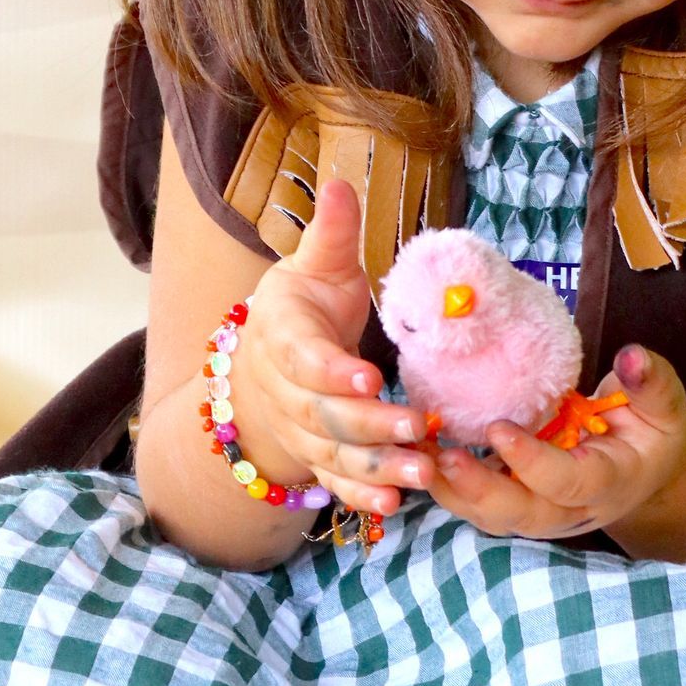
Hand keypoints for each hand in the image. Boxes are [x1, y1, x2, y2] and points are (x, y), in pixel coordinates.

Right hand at [232, 178, 434, 518]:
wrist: (263, 363)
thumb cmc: (301, 308)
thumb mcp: (314, 265)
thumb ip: (331, 233)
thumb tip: (342, 180)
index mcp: (281, 335)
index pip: (302, 357)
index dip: (331, 371)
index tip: (370, 377)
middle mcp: (282, 390)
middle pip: (321, 414)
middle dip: (368, 424)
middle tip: (417, 426)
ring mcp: (297, 430)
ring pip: (332, 454)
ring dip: (375, 467)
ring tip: (422, 473)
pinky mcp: (315, 458)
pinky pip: (334, 482)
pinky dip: (360, 496)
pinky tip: (394, 505)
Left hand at [429, 345, 685, 542]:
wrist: (647, 465)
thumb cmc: (653, 429)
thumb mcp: (665, 403)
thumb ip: (650, 381)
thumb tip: (630, 356)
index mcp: (609, 483)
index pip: (569, 483)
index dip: (532, 463)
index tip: (498, 428)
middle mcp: (571, 510)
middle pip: (523, 515)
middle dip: (480, 490)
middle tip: (443, 456)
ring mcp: (542, 513)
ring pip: (493, 518)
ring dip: (452, 492)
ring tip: (416, 455)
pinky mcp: (518, 504)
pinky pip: (479, 505)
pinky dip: (448, 485)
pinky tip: (420, 453)